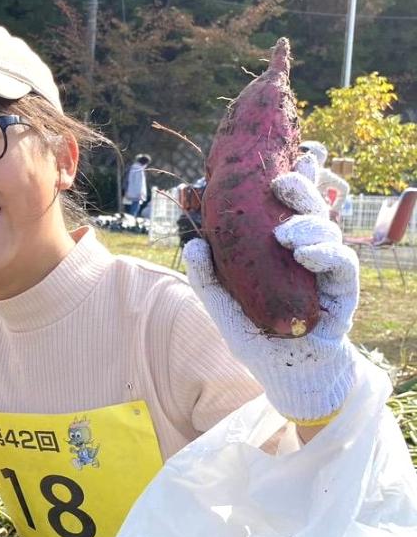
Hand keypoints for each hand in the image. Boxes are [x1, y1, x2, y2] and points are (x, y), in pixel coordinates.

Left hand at [183, 154, 359, 423]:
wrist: (289, 378)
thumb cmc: (260, 341)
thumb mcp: (226, 311)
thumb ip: (209, 281)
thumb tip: (193, 244)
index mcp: (281, 250)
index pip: (287, 207)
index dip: (290, 179)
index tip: (278, 158)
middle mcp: (307, 253)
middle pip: (311, 208)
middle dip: (301, 188)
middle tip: (282, 181)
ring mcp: (327, 270)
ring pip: (327, 230)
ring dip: (308, 224)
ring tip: (286, 235)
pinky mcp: (343, 292)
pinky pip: (342, 264)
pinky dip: (326, 254)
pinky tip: (307, 254)